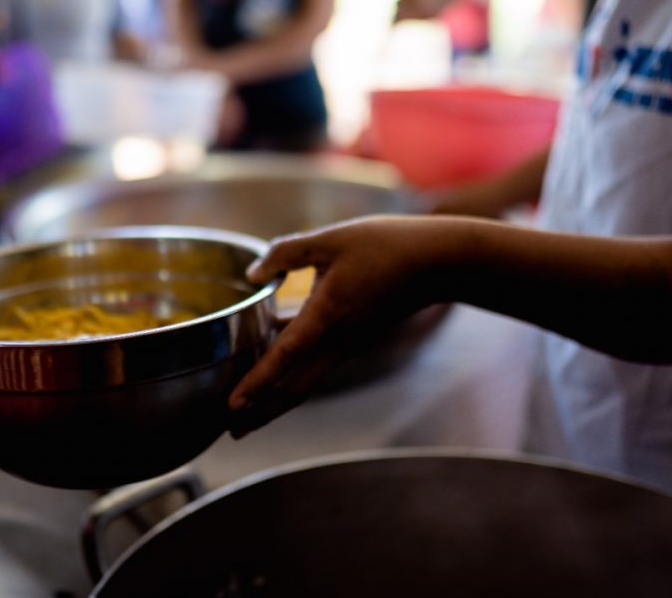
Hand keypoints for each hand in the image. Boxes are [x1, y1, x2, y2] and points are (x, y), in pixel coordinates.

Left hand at [229, 216, 439, 435]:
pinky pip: (317, 364)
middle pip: (295, 389)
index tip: (232, 405)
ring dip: (275, 399)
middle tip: (233, 431)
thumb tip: (254, 274)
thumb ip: (286, 253)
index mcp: (328, 315)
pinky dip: (291, 374)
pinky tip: (272, 363)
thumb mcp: (331, 240)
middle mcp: (338, 340)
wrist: (439, 263)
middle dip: (262, 412)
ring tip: (246, 413)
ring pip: (306, 381)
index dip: (257, 381)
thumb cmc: (388, 246)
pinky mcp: (355, 339)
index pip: (285, 355)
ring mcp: (348, 344)